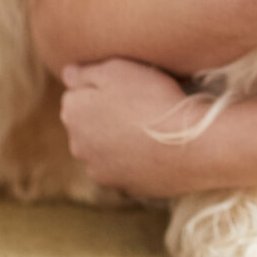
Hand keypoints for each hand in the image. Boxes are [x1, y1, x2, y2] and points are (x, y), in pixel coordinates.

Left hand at [59, 59, 217, 198]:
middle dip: (107, 116)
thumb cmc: (152, 99)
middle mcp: (78, 146)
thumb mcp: (118, 69)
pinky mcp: (125, 187)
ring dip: (120, 141)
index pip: (76, 95)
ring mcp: (101, 170)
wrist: (188, 143)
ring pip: (107, 149)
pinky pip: (128, 168)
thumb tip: (68, 74)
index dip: (102, 87)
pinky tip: (158, 149)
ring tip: (152, 128)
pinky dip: (138, 160)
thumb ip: (86, 71)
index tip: (127, 85)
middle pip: (89, 124)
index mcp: (72, 113)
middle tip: (140, 105)